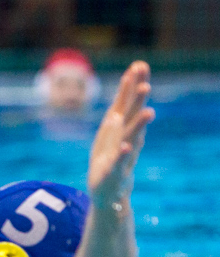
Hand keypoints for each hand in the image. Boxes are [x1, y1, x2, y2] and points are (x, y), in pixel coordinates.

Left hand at [87, 61, 154, 207]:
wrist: (109, 191)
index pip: (128, 102)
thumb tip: (128, 82)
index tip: (139, 65)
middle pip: (133, 118)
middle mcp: (126, 139)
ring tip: (148, 112)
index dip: (132, 85)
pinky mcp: (114, 173)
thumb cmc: (110, 157)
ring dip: (139, 126)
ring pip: (132, 139)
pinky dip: (122, 155)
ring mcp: (122, 156)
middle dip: (138, 102)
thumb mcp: (112, 130)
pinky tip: (124, 147)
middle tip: (146, 85)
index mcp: (122, 128)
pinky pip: (118, 164)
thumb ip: (119, 108)